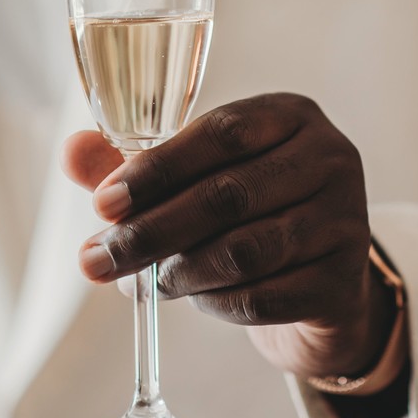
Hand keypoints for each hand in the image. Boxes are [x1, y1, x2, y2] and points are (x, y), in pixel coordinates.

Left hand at [61, 93, 396, 380]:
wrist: (324, 280)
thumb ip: (136, 164)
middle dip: (152, 231)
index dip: (157, 168)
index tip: (102, 203)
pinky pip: (266, 296)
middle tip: (97, 260)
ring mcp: (347, 221)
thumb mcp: (199, 177)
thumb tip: (70, 152)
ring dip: (181, 271)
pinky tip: (192, 299)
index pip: (221, 133)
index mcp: (291, 115)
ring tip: (143, 283)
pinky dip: (216, 302)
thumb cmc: (252, 212)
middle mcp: (330, 158)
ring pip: (247, 249)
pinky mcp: (344, 282)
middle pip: (228, 195)